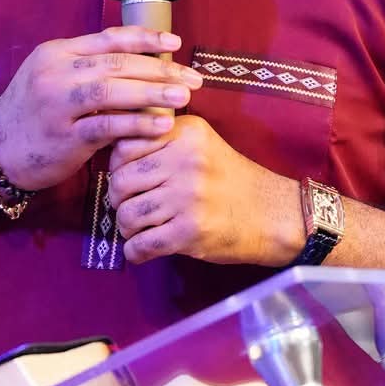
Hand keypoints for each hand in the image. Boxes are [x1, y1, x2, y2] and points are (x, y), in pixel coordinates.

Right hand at [0, 27, 202, 192]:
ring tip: (184, 96)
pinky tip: (162, 125)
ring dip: (153, 92)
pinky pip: (107, 126)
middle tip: (193, 77)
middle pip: (117, 63)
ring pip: (113, 90)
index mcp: (56, 52)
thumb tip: (139, 60)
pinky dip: (137, 124)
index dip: (146, 39)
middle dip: (160, 68)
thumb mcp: (51, 78)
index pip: (109, 39)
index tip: (176, 44)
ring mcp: (58, 105)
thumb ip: (87, 66)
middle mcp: (56, 73)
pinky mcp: (64, 137)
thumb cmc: (33, 115)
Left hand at [107, 116, 304, 266]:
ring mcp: (189, 197)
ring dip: (126, 228)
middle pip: (121, 182)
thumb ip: (162, 140)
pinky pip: (141, 245)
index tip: (131, 179)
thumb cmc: (230, 181)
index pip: (124, 146)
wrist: (274, 215)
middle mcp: (187, 161)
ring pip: (127, 215)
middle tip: (129, 207)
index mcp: (187, 134)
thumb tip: (110, 153)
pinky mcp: (190, 232)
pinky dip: (135, 252)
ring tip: (139, 229)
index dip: (118, 167)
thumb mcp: (201, 144)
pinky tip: (142, 250)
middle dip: (118, 200)